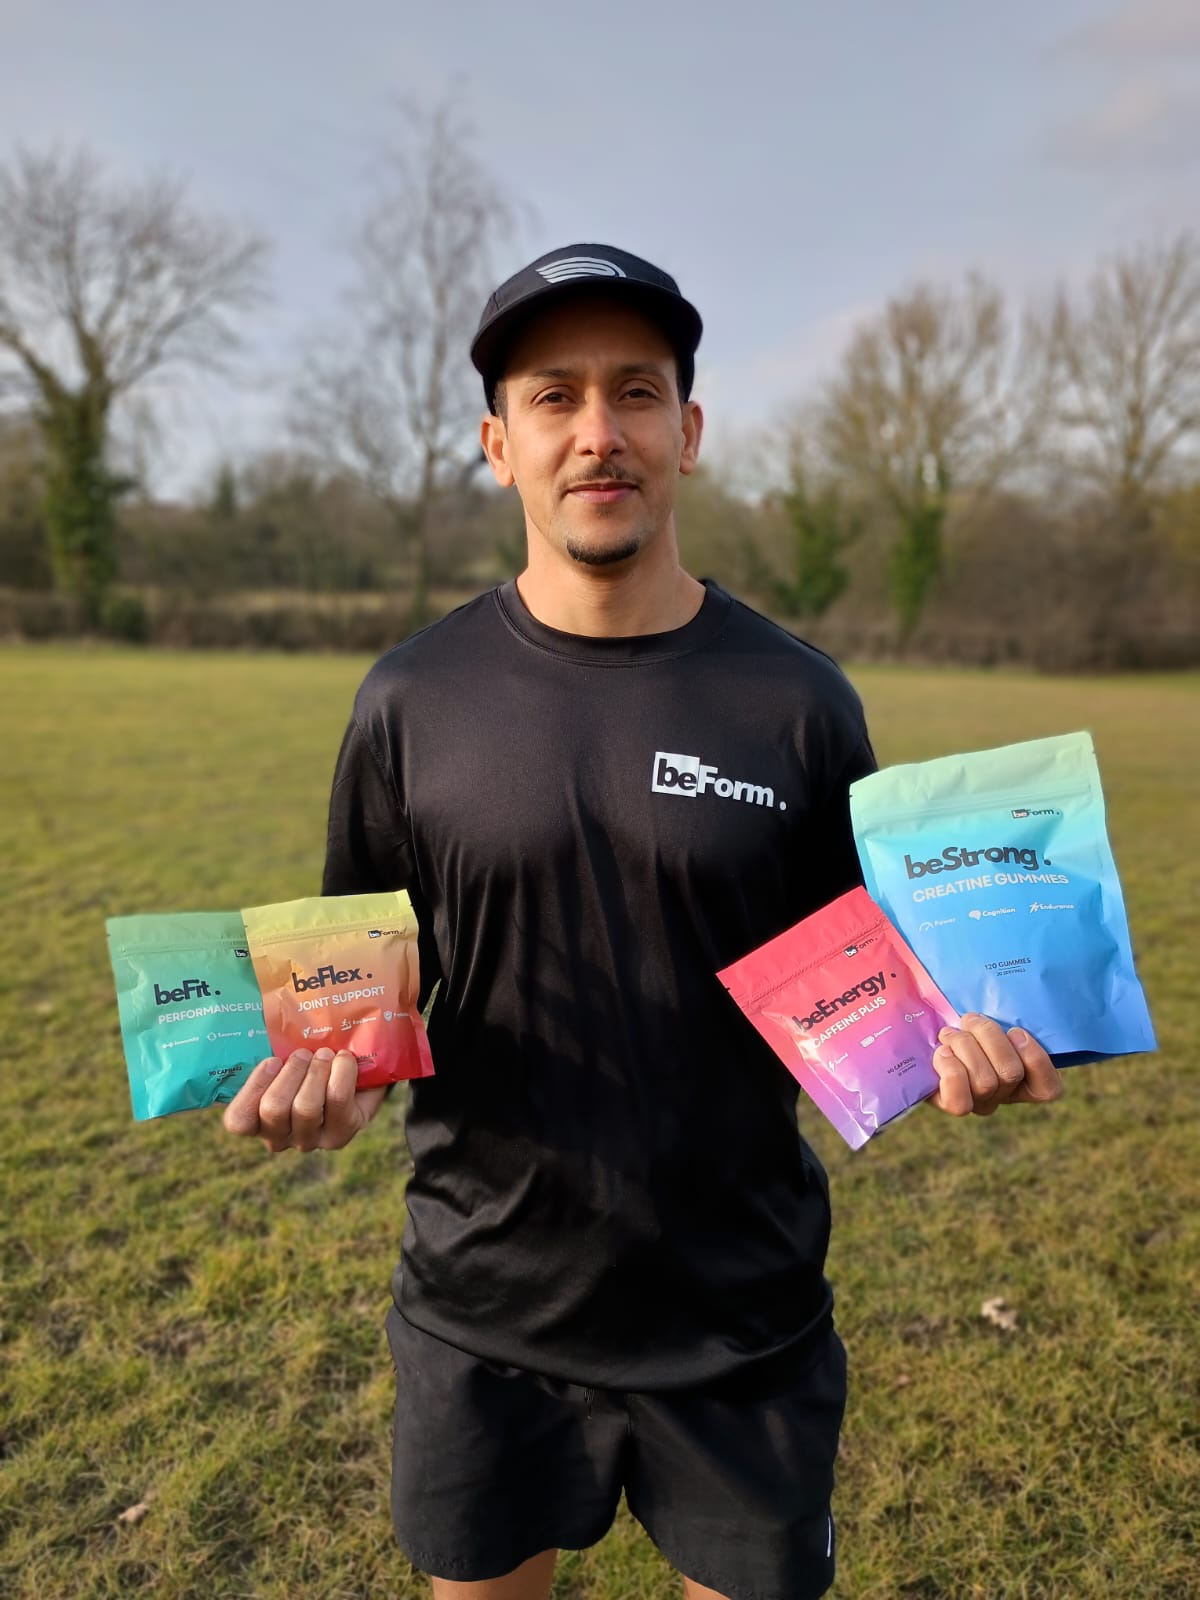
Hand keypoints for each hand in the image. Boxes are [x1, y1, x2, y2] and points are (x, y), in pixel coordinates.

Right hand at [222, 1046, 386, 1152]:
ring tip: (325, 1053)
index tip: (273, 1060)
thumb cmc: (310, 1061)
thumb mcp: (285, 1055)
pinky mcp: (340, 1135)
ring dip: (316, 1071)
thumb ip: (270, 1046)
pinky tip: (344, 1059)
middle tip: (303, 1052)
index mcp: (256, 1119)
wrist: (358, 1073)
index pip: (239, 1120)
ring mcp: (309, 1140)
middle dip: (291, 1072)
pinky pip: (337, 1100)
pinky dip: (342, 1073)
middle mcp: (278, 1137)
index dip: (253, 1088)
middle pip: (273, 1109)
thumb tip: (263, 1010)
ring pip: (305, 1108)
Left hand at [930, 1013, 1061, 1117]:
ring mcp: (976, 1102)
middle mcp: (1002, 1095)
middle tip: (970, 1019)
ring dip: (965, 1046)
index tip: (1015, 1030)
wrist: (918, 1034)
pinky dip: (951, 1070)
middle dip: (989, 1036)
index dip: (1036, 1059)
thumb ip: (1005, 1010)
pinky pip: (959, 1101)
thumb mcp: (987, 1013)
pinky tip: (942, 1052)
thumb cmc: (960, 1017)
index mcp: (1021, 1077)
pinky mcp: (947, 1104)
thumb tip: (1014, 972)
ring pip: (985, 1081)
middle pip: (1011, 1073)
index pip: (1048, 1089)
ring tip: (949, 1032)